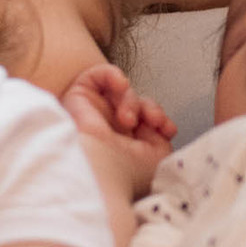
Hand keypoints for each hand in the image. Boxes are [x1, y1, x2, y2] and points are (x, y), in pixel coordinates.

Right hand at [62, 63, 175, 197]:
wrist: (100, 169)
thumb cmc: (126, 170)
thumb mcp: (157, 157)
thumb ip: (161, 138)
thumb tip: (160, 128)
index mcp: (124, 147)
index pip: (144, 122)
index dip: (158, 119)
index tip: (167, 130)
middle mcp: (107, 130)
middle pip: (134, 104)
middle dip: (149, 109)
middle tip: (153, 121)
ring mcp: (92, 114)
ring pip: (120, 91)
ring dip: (131, 101)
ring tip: (129, 119)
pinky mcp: (78, 98)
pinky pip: (97, 75)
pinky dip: (112, 75)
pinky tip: (121, 85)